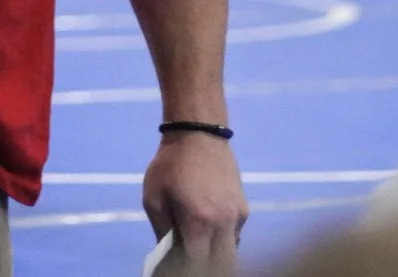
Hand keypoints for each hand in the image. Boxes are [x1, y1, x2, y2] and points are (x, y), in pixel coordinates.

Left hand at [143, 131, 246, 274]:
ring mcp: (237, 216)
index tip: (175, 264)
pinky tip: (208, 227)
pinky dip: (223, 239)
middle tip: (188, 256)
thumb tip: (168, 253)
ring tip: (197, 243)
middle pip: (221, 264)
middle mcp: (223, 223)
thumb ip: (162, 230)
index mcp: (199, 222)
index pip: (197, 264)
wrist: (198, 134)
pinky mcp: (244, 208)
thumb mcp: (153, 197)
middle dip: (204, 265)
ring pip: (231, 251)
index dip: (185, 268)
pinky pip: (236, 235)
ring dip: (216, 254)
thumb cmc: (170, 165)